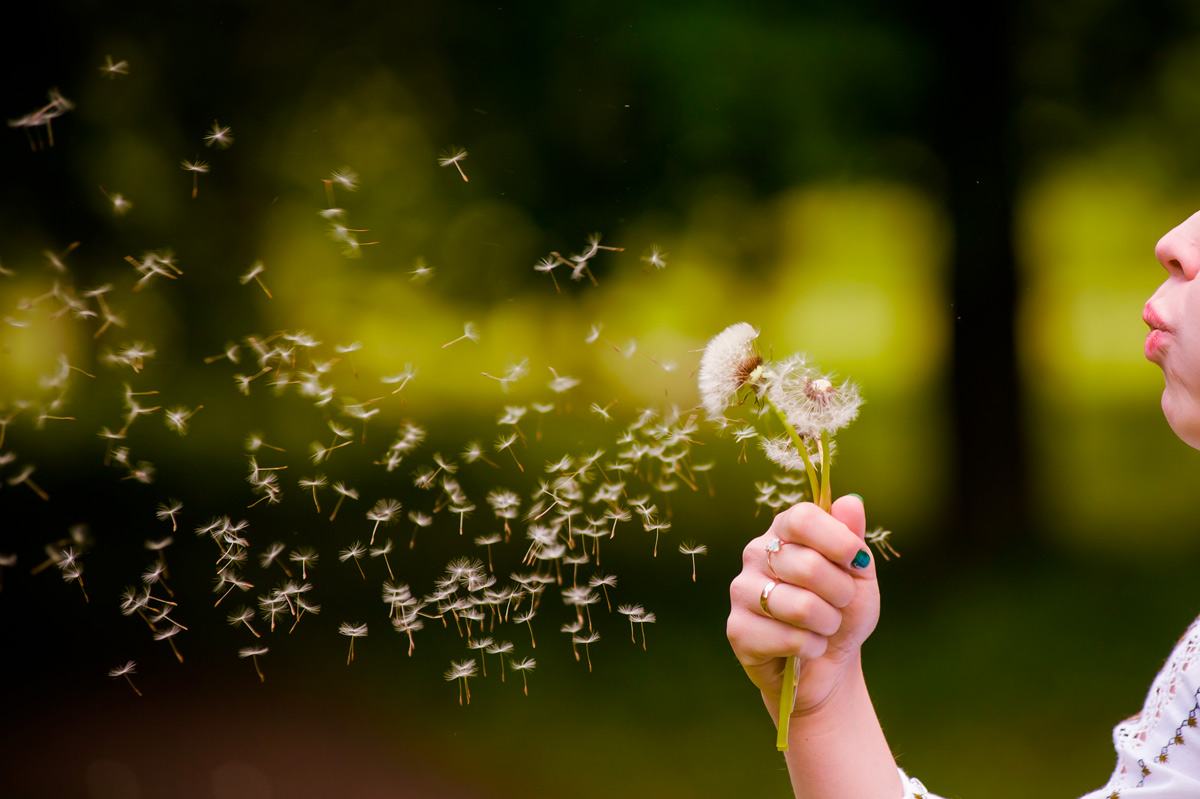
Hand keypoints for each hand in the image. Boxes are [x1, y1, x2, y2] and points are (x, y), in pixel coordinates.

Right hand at [726, 495, 878, 719]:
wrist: (828, 662)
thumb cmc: (842, 610)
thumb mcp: (858, 573)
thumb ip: (853, 537)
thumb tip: (851, 501)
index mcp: (783, 531)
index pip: (802, 518)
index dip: (837, 540)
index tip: (857, 561)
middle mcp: (755, 554)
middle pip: (807, 565)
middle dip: (841, 593)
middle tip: (840, 603)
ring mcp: (741, 591)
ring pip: (800, 607)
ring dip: (828, 624)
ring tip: (823, 626)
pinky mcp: (737, 630)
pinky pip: (789, 639)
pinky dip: (812, 647)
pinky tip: (806, 647)